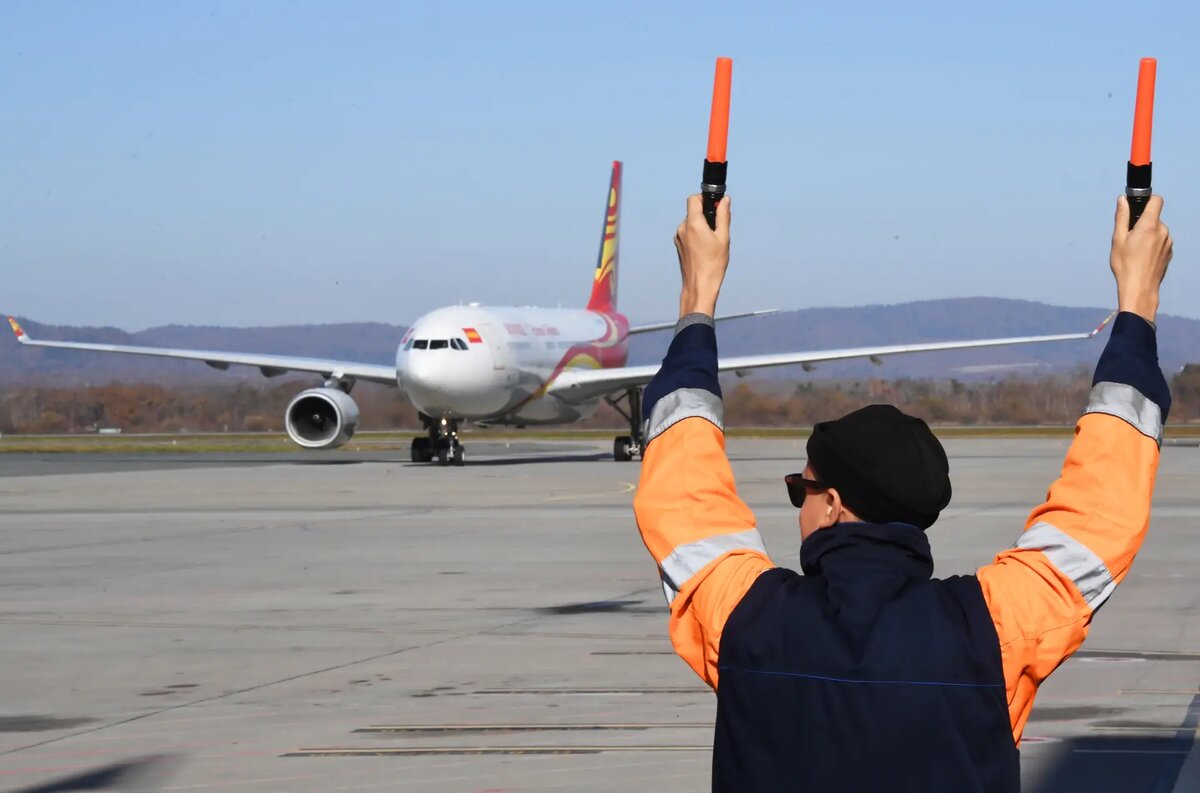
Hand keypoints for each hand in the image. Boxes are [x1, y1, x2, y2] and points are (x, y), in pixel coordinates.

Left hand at [675, 194, 730, 317]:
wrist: (699, 286)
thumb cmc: (713, 264)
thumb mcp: (723, 237)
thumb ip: (723, 215)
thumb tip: (725, 200)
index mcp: (693, 223)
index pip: (694, 199)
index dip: (704, 198)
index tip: (715, 206)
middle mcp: (682, 228)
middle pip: (693, 211)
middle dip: (706, 215)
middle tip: (718, 229)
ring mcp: (678, 238)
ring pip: (691, 223)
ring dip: (701, 226)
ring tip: (712, 243)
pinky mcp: (679, 246)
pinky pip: (688, 233)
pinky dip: (696, 235)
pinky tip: (705, 249)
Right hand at [1111, 195, 1171, 322]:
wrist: (1140, 288)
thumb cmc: (1125, 265)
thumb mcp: (1117, 239)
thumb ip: (1121, 217)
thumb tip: (1122, 199)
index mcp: (1149, 225)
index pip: (1156, 201)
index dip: (1148, 200)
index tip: (1138, 207)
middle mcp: (1162, 231)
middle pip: (1154, 218)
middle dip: (1142, 224)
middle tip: (1129, 238)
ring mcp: (1168, 242)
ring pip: (1157, 231)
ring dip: (1147, 235)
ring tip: (1135, 251)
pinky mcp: (1170, 252)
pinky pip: (1161, 242)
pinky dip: (1152, 245)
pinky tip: (1143, 258)